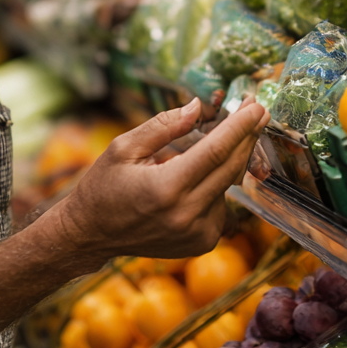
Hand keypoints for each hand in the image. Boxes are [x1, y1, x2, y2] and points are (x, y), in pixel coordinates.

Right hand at [56, 98, 269, 269]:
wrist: (90, 235)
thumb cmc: (103, 187)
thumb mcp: (123, 147)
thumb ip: (164, 126)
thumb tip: (198, 106)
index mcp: (166, 188)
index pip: (216, 150)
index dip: (240, 125)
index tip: (256, 105)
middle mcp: (187, 215)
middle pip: (231, 167)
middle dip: (247, 136)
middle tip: (256, 111)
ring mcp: (198, 233)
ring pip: (228, 185)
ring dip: (228, 160)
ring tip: (212, 143)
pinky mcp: (202, 243)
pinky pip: (221, 204)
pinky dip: (215, 185)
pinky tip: (194, 179)